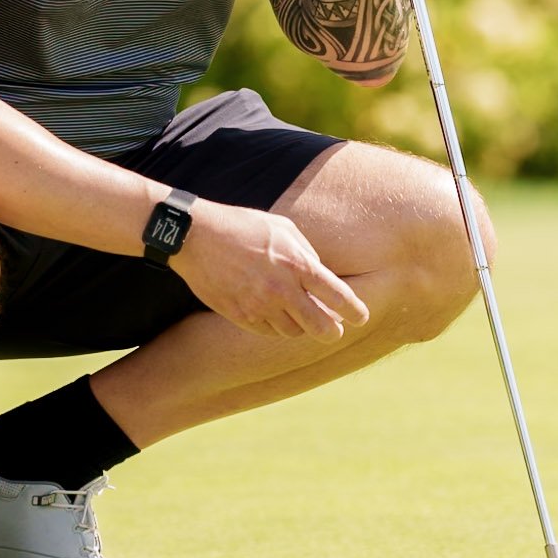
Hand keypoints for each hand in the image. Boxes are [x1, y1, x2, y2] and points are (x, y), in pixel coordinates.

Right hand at [173, 200, 369, 340]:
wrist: (196, 236)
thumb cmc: (242, 225)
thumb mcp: (282, 228)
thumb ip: (306, 252)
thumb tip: (321, 274)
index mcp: (296, 264)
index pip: (336, 295)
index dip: (354, 310)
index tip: (360, 317)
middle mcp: (281, 289)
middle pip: (320, 326)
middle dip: (332, 331)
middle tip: (335, 330)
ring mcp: (260, 306)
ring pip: (293, 332)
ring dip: (301, 326)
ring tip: (299, 315)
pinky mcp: (240, 316)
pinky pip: (268, 332)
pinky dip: (276, 326)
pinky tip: (275, 314)